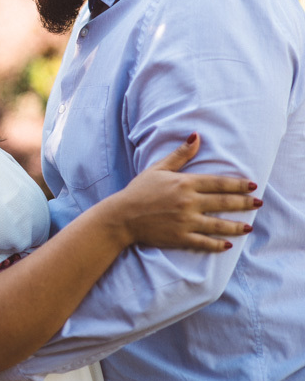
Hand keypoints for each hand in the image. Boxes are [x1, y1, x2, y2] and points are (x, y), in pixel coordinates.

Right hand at [114, 133, 259, 250]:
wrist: (122, 216)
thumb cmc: (139, 190)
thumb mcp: (158, 169)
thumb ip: (180, 155)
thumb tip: (196, 136)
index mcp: (184, 183)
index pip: (218, 183)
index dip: (238, 184)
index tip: (252, 185)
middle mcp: (188, 202)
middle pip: (223, 202)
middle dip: (244, 203)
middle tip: (259, 203)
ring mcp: (185, 221)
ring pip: (218, 224)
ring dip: (236, 226)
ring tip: (248, 226)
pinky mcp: (180, 237)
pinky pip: (204, 242)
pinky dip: (217, 244)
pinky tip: (228, 244)